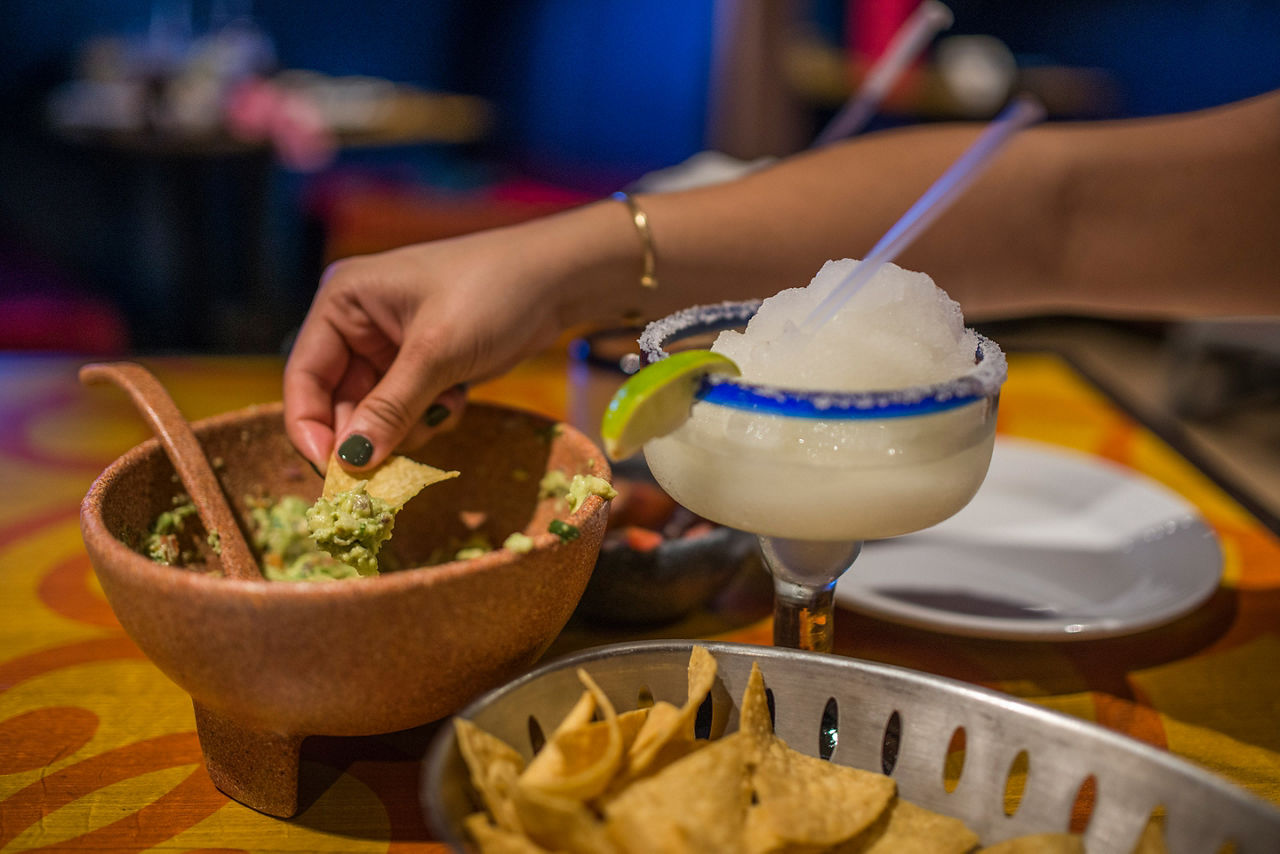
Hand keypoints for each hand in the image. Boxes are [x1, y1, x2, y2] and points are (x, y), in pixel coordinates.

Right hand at [284, 222, 577, 473]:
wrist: (558, 278)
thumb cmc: (493, 294)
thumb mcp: (437, 353)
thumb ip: (390, 409)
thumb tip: (350, 463)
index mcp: (343, 302)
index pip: (304, 377)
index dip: (311, 429)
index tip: (334, 475)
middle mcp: (357, 323)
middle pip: (338, 402)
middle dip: (371, 434)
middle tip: (395, 469)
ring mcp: (390, 345)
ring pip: (376, 414)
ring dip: (408, 425)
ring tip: (446, 405)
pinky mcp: (422, 364)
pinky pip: (407, 409)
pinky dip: (430, 415)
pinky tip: (460, 396)